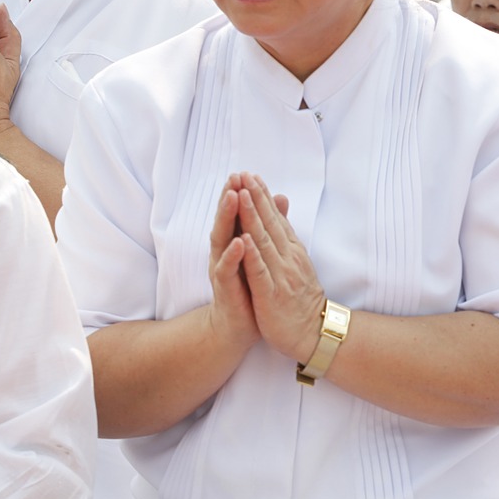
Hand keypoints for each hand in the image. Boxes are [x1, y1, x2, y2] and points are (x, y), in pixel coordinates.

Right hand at [206, 176, 259, 350]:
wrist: (239, 326)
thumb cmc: (250, 287)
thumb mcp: (259, 254)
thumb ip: (266, 226)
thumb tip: (277, 198)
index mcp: (235, 244)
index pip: (237, 214)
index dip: (241, 193)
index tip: (247, 172)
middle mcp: (224, 254)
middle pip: (226, 220)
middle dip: (229, 198)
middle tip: (234, 177)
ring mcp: (222, 270)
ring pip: (222, 240)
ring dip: (227, 218)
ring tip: (232, 198)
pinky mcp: (226, 289)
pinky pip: (227, 270)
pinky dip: (232, 256)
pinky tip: (239, 243)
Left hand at [236, 173, 325, 363]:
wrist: (313, 333)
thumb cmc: (302, 299)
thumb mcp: (298, 264)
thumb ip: (288, 240)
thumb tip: (284, 218)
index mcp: (292, 251)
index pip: (276, 218)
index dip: (263, 197)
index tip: (252, 176)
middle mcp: (288, 258)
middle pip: (269, 223)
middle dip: (255, 198)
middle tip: (244, 175)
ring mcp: (280, 275)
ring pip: (263, 241)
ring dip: (251, 217)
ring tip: (240, 195)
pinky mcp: (271, 293)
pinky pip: (259, 270)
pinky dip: (251, 253)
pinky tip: (243, 238)